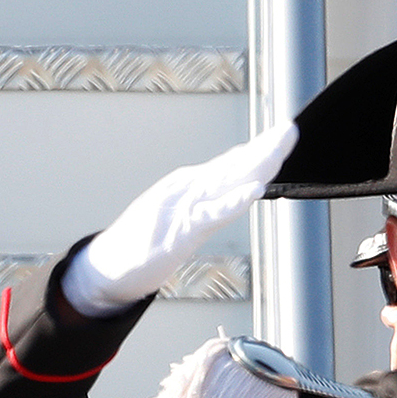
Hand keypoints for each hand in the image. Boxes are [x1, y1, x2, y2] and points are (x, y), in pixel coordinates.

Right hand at [62, 123, 298, 317]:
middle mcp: (190, 189)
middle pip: (235, 166)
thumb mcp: (181, 214)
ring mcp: (184, 207)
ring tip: (277, 147)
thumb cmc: (144, 242)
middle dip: (265, 149)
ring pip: (226, 182)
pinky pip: (212, 214)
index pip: (234, 164)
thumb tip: (237, 178)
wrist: (107, 268)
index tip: (285, 133)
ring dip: (255, 165)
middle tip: (289, 130)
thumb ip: (207, 196)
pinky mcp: (180, 231)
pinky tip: (253, 191)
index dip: (261, 149)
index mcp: (193, 186)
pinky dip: (234, 201)